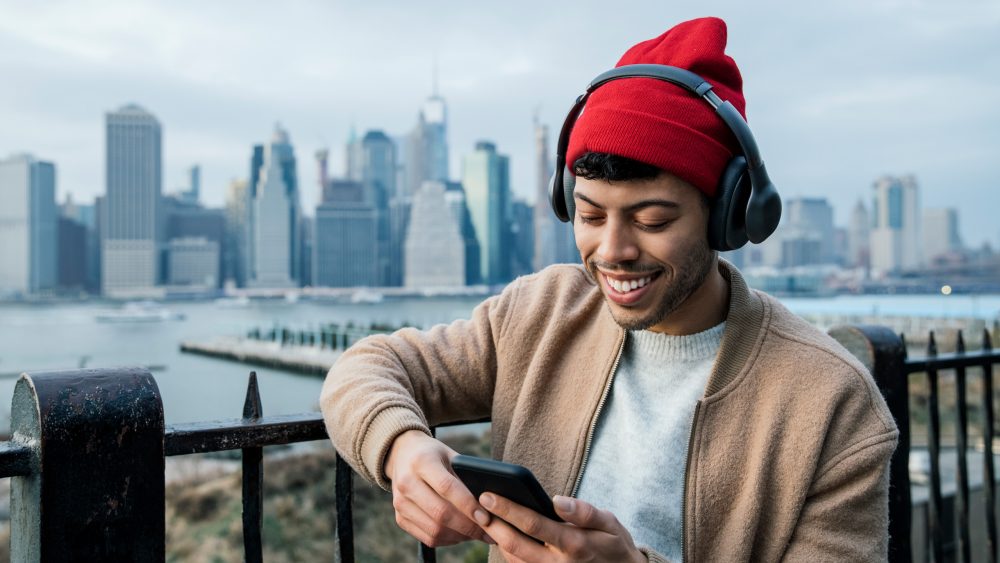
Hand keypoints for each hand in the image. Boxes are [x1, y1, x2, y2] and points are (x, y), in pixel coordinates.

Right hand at [384, 430, 494, 546]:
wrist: (402, 455)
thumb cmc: (434, 455)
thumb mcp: (450, 455)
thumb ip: (466, 475)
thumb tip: (490, 503)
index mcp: (422, 461)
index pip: (447, 488)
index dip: (468, 505)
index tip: (486, 518)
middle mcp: (407, 482)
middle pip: (440, 513)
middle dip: (468, 526)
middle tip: (489, 531)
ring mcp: (400, 503)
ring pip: (434, 529)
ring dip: (460, 536)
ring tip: (477, 533)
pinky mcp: (399, 518)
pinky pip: (427, 537)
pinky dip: (448, 540)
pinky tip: (461, 534)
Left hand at [479, 493, 646, 562]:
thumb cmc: (613, 544)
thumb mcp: (609, 523)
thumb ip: (585, 511)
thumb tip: (558, 500)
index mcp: (574, 544)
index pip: (533, 525)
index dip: (507, 509)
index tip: (488, 495)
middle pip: (515, 545)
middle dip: (493, 524)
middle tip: (477, 505)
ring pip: (513, 559)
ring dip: (496, 538)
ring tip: (484, 516)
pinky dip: (506, 550)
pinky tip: (500, 533)